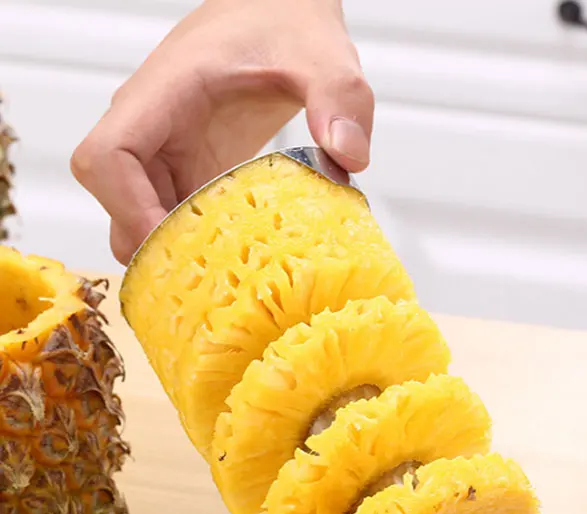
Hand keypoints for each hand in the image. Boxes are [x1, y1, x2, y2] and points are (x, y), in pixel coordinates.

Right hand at [70, 0, 372, 263]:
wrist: (279, 10)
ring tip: (224, 282)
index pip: (106, 158)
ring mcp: (169, 151)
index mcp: (166, 93)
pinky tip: (235, 265)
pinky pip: (174, 216)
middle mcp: (154, 126)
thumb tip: (349, 157)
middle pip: (116, 202)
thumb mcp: (323, 54)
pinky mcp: (192, 169)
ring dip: (174, 252)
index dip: (127, 208)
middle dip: (153, 246)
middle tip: (210, 282)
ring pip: (140, 217)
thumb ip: (339, 98)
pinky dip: (195, 245)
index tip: (173, 242)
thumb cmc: (286, 21)